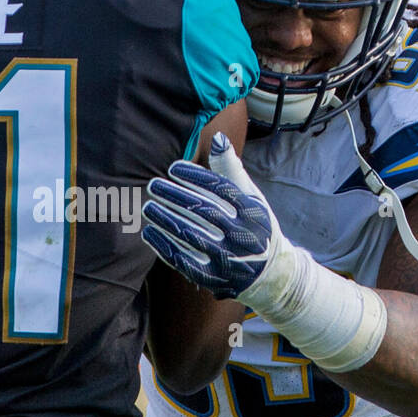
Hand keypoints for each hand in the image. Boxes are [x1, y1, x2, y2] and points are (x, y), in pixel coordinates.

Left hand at [141, 132, 286, 301]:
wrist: (270, 273)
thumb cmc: (254, 225)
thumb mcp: (251, 197)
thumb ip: (232, 170)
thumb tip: (218, 138)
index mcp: (253, 212)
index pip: (220, 189)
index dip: (194, 177)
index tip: (173, 168)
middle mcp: (242, 236)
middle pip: (203, 211)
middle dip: (174, 196)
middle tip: (153, 185)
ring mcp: (228, 260)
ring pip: (190, 235)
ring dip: (165, 219)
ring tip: (148, 207)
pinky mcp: (213, 278)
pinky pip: (183, 260)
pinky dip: (164, 245)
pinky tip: (149, 232)